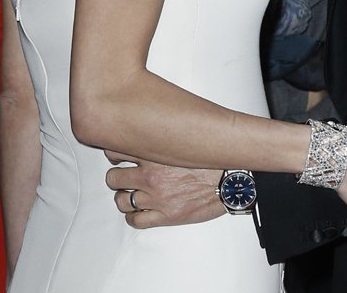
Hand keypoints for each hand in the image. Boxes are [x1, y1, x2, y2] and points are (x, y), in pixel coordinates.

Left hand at [104, 150, 223, 227]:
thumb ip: (166, 138)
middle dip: (117, 177)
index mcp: (156, 154)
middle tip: (124, 176)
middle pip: (113, 178)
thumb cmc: (215, 161)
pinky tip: (140, 211)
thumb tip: (155, 127)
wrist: (232, 182)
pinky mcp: (164, 216)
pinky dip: (134, 217)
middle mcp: (151, 176)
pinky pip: (135, 221)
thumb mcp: (186, 141)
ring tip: (132, 194)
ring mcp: (156, 198)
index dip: (114, 153)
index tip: (117, 155)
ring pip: (121, 201)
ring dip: (125, 197)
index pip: (116, 150)